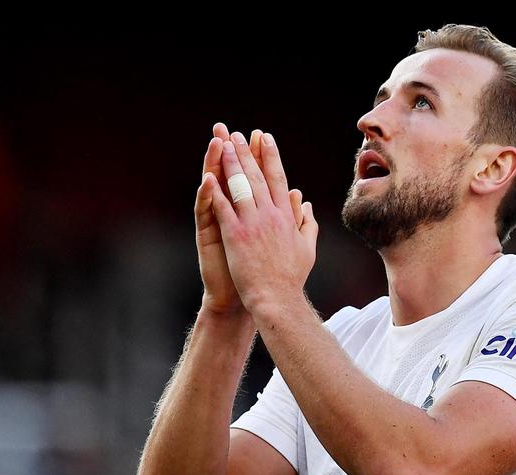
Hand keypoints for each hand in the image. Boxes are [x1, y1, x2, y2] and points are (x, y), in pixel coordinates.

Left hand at [204, 131, 317, 317]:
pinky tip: (208, 176)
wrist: (276, 299)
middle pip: (257, 176)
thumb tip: (307, 204)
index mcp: (286, 216)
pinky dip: (215, 191)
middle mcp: (271, 215)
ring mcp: (253, 224)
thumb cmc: (291, 278)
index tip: (265, 138)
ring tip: (223, 144)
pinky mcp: (236, 235)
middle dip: (247, 152)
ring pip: (240, 186)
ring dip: (230, 163)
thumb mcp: (306, 249)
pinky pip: (223, 208)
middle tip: (238, 133)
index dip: (271, 156)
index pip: (278, 179)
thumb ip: (307, 223)